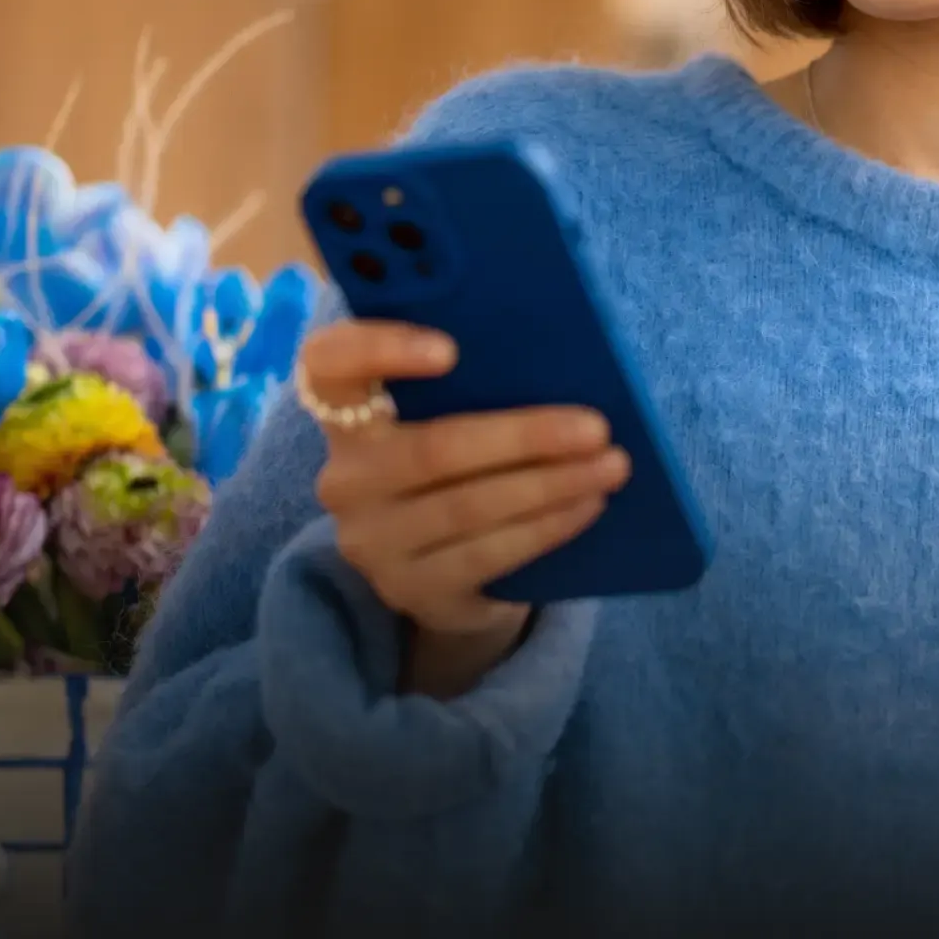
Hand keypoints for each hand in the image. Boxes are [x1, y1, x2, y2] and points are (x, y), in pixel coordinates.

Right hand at [300, 320, 628, 694]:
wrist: (447, 576)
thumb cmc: (459, 471)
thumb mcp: (451, 422)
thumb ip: (476, 389)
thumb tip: (565, 362)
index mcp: (346, 415)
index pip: (328, 365)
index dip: (379, 349)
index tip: (452, 350)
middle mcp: (345, 478)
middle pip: (431, 449)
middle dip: (523, 437)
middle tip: (596, 427)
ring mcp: (372, 541)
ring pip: (467, 506)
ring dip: (550, 485)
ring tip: (610, 467)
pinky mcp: (409, 589)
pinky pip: (486, 553)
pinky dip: (545, 527)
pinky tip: (587, 507)